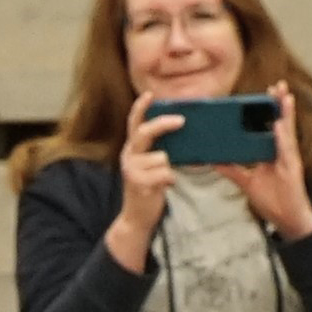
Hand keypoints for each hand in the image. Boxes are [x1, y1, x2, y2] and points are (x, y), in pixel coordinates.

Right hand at [113, 101, 180, 258]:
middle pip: (144, 132)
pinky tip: (166, 185)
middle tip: (182, 121)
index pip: (134, 122)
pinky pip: (164, 173)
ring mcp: (131, 170)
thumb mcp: (153, 163)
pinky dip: (170, 179)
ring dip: (170, 167)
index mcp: (133, 147)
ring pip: (161, 157)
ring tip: (165, 177)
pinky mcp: (138, 184)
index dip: (140, 108)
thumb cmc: (150, 185)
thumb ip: (161, 147)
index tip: (150, 95)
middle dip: (163, 124)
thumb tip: (183, 130)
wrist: (138, 216)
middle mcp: (129, 155)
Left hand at [233, 84, 311, 242]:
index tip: (264, 94)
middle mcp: (283, 152)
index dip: (269, 111)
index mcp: (274, 153)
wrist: (289, 219)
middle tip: (276, 85)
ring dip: (285, 113)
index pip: (271, 127)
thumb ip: (233, 170)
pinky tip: (278, 124)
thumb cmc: (274, 200)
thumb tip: (216, 161)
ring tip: (282, 95)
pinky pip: (286, 150)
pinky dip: (282, 136)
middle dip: (278, 104)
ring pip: (287, 131)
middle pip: (281, 124)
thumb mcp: (247, 183)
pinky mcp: (292, 169)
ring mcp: (289, 159)